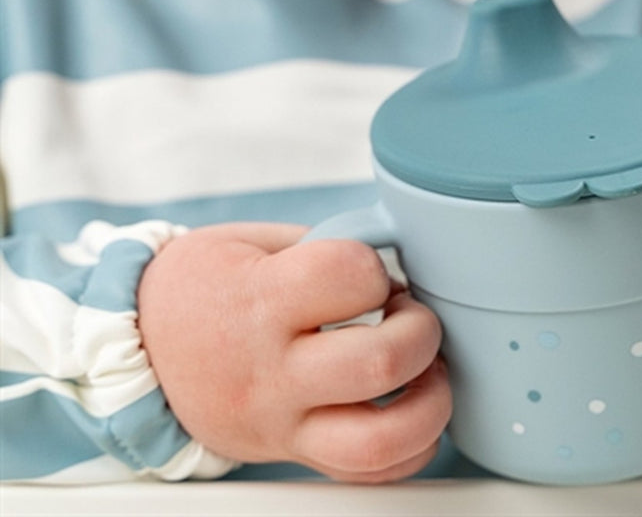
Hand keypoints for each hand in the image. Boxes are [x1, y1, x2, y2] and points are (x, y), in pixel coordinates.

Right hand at [137, 223, 450, 482]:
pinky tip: (410, 408)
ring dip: (430, 400)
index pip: (348, 276)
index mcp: (258, 301)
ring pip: (382, 440)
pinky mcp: (290, 454)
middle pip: (380, 363)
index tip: (369, 270)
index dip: (375, 266)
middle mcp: (271, 371)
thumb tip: (394, 250)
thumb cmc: (200, 286)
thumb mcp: (250, 241)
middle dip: (422, 330)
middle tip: (409, 314)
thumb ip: (323, 242)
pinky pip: (368, 475)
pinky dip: (410, 447)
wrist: (136, 350)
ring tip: (424, 369)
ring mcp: (281, 423)